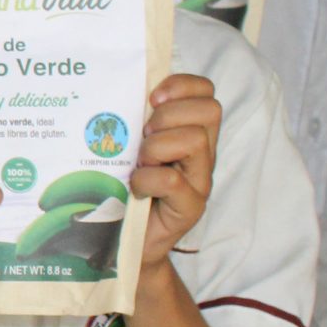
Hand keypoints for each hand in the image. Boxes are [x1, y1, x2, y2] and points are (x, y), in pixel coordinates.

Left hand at [131, 73, 217, 263]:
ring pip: (195, 140)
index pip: (206, 91)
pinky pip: (173, 181)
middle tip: (144, 134)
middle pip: (209, 109)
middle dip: (169, 114)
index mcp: (190, 131)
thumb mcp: (130, 146)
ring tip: (140, 161)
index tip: (151, 97)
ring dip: (157, 146)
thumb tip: (117, 86)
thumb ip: (135, 120)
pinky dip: (148, 179)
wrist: (127, 241)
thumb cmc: (124, 188)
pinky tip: (135, 186)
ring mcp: (200, 181)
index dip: (182, 85)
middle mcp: (202, 154)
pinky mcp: (190, 208)